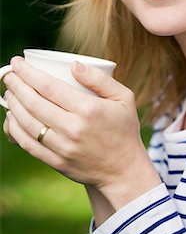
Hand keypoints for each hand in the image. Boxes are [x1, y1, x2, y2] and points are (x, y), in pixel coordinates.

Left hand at [3, 57, 159, 208]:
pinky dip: (14, 129)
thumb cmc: (124, 129)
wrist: (124, 170)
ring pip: (26, 123)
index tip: (17, 63)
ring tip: (9, 92)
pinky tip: (11, 117)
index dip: (28, 73)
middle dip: (15, 85)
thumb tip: (73, 65)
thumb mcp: (124, 97)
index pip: (49, 86)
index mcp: (88, 109)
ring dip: (12, 105)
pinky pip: (27, 144)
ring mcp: (62, 147)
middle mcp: (72, 128)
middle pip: (33, 102)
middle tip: (8, 74)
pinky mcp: (55, 162)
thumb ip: (100, 79)